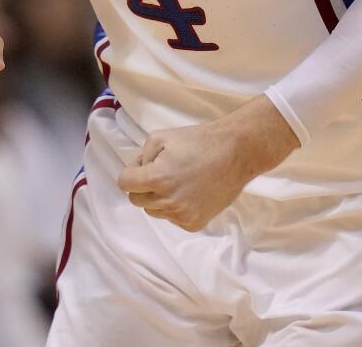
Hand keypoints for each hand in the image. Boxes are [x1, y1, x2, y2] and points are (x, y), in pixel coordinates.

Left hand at [117, 97, 298, 232]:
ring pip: (154, 211)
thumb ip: (141, 157)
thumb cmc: (198, 141)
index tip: (144, 166)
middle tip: (162, 171)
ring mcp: (182, 215)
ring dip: (159, 198)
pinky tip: (189, 192)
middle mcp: (168, 201)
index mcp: (157, 179)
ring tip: (178, 181)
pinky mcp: (194, 224)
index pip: (125, 184)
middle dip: (143, 186)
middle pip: (137, 200)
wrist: (236, 154)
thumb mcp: (159, 138)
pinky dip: (175, 207)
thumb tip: (138, 172)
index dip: (132, 172)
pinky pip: (172, 218)